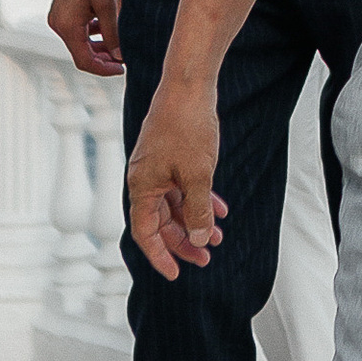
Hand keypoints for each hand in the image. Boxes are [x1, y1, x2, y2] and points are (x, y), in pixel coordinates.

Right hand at [48, 0, 123, 78]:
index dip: (104, 68)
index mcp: (66, 26)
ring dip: (100, 45)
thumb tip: (119, 56)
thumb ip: (113, 32)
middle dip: (104, 58)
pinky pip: (79, 28)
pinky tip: (110, 26)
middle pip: (81, 53)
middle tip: (126, 57)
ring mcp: (59, 15)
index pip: (84, 61)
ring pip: (81, 41)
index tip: (123, 67)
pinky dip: (94, 32)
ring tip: (121, 43)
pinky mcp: (64, 7)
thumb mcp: (109, 3)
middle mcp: (58, 23)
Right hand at [128, 77, 226, 280]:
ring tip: (218, 237)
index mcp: (142, 186)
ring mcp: (157, 167)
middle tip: (206, 259)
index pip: (144, 233)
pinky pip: (182, 186)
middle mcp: (145, 179)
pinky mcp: (171, 156)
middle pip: (160, 222)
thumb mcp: (198, 176)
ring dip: (194, 221)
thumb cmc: (188, 126)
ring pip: (173, 205)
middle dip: (183, 242)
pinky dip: (199, 199)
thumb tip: (197, 239)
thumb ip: (196, 210)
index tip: (175, 275)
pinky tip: (220, 208)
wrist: (189, 85)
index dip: (160, 256)